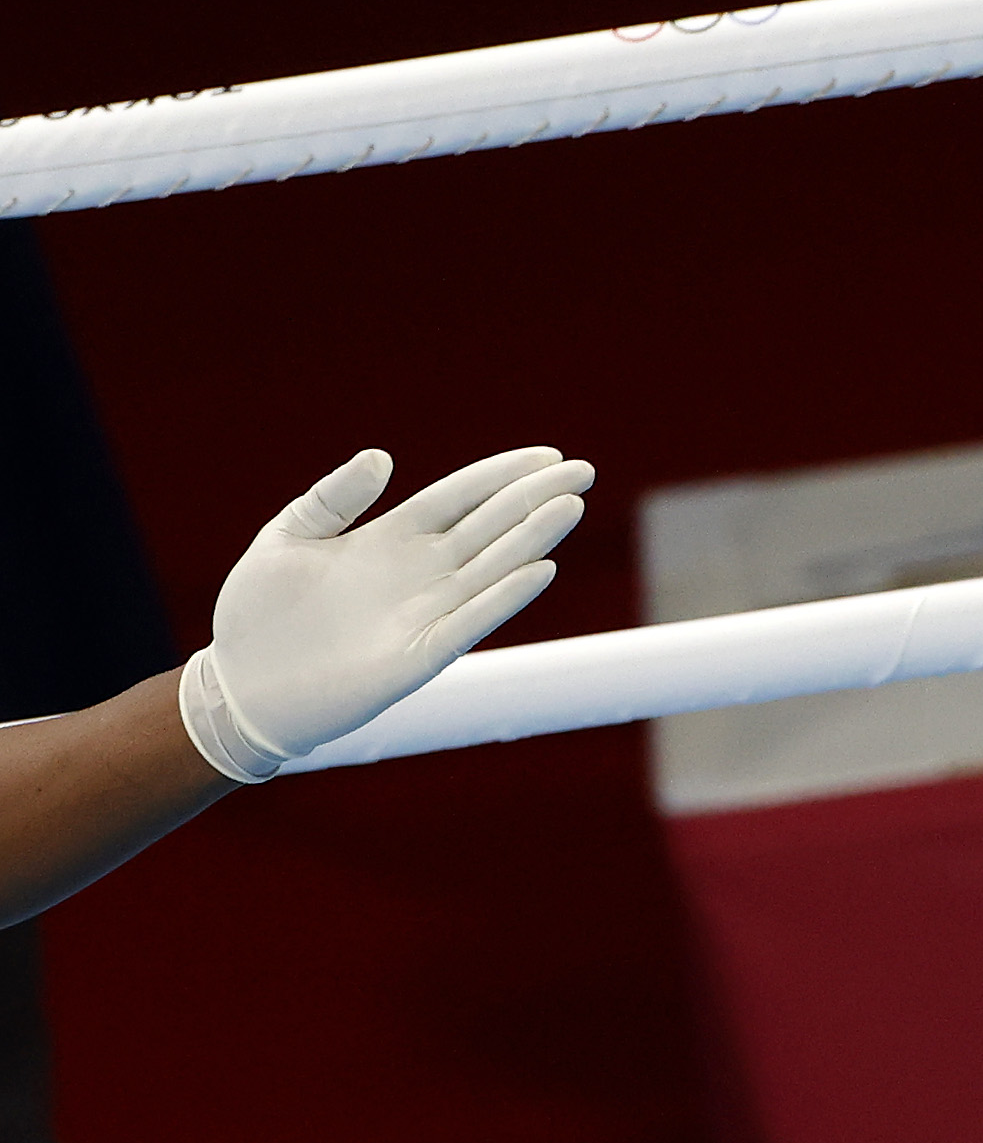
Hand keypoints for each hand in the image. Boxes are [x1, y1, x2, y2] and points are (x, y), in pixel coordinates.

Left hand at [180, 446, 592, 779]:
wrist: (239, 688)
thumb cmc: (256, 615)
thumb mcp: (286, 538)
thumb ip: (333, 498)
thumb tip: (382, 456)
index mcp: (389, 540)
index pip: (460, 497)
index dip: (501, 475)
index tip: (546, 454)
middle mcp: (418, 574)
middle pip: (490, 526)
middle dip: (535, 497)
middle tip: (583, 470)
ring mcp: (423, 614)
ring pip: (491, 568)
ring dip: (532, 538)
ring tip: (570, 506)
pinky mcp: (420, 657)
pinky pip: (471, 622)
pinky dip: (506, 596)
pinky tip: (540, 569)